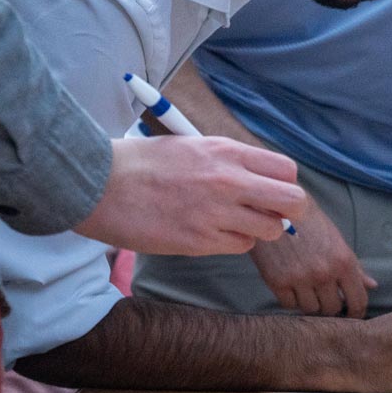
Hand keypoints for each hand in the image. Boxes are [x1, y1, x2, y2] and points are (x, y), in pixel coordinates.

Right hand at [75, 136, 308, 256]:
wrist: (99, 184)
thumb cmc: (143, 163)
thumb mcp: (192, 146)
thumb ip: (228, 161)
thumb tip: (259, 179)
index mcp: (227, 152)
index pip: (287, 170)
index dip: (285, 184)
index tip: (273, 191)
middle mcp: (229, 181)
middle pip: (292, 201)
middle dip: (287, 210)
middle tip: (270, 213)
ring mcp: (216, 213)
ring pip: (270, 230)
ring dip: (259, 230)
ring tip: (234, 224)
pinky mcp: (199, 241)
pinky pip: (240, 247)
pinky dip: (234, 242)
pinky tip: (212, 233)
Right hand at [249, 205, 376, 317]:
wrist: (275, 206)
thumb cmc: (310, 221)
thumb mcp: (337, 240)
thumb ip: (354, 267)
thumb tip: (372, 285)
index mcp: (344, 262)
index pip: (358, 301)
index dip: (356, 311)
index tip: (351, 314)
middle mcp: (324, 273)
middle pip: (332, 309)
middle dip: (331, 306)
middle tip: (326, 298)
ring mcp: (299, 279)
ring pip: (310, 309)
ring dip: (311, 303)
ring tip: (308, 289)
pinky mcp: (277, 281)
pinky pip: (289, 305)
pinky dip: (291, 300)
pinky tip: (292, 287)